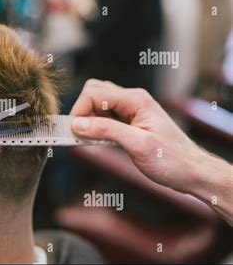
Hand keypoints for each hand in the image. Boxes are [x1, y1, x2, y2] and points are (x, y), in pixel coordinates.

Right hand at [70, 79, 230, 196]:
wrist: (192, 172)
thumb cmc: (172, 160)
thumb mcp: (137, 145)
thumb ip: (106, 130)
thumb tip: (78, 124)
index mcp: (135, 100)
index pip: (94, 93)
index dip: (79, 111)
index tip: (72, 131)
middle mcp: (132, 100)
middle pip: (93, 92)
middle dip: (81, 111)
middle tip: (77, 133)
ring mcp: (130, 110)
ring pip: (97, 104)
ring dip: (87, 119)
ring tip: (86, 139)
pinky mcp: (129, 122)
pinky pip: (104, 117)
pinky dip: (95, 127)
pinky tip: (96, 141)